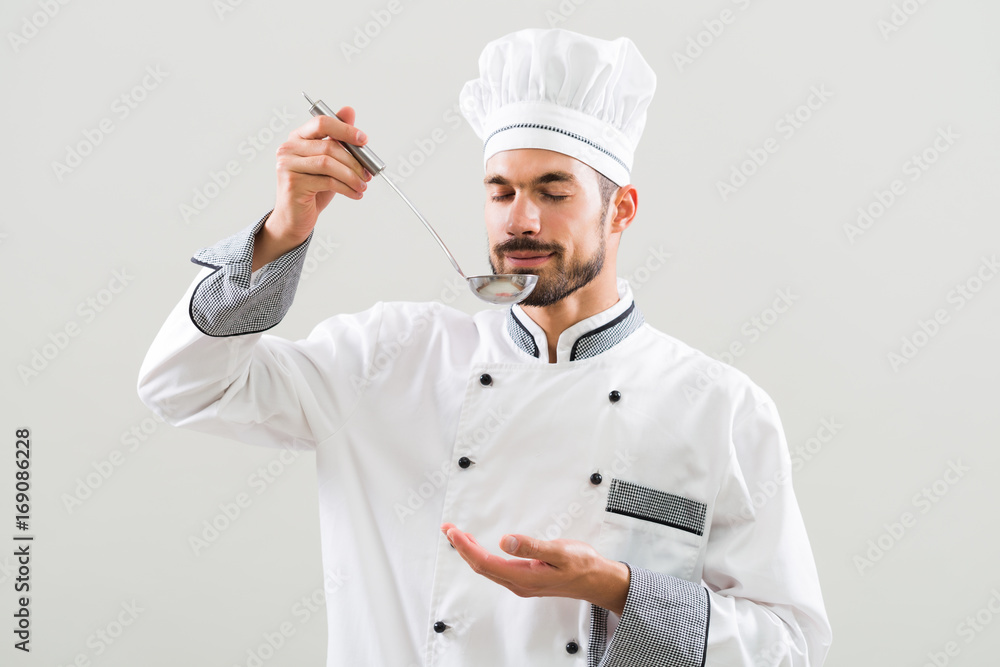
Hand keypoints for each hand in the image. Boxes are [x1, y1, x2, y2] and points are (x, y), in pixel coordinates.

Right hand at [253, 108, 371, 269]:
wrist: (295, 217)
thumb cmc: (313, 188)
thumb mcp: (329, 163)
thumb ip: (337, 139)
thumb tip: (349, 111)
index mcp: (297, 137)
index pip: (322, 123)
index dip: (345, 129)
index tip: (364, 140)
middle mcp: (288, 148)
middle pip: (329, 147)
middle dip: (354, 161)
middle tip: (368, 173)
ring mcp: (287, 165)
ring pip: (328, 164)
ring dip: (352, 176)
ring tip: (363, 185)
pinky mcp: (292, 183)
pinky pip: (327, 181)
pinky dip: (346, 188)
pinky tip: (355, 194)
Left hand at [441, 523, 630, 615]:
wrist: (596, 580)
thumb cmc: (582, 565)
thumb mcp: (559, 551)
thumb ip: (531, 546)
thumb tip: (505, 540)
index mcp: (523, 577)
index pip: (485, 562)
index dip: (465, 548)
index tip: (453, 532)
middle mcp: (518, 583)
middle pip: (480, 567)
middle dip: (461, 548)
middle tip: (448, 529)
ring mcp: (521, 583)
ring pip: (487, 568)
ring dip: (470, 552)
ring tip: (458, 536)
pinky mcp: (525, 579)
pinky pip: (495, 569)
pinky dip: (482, 556)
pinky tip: (479, 547)